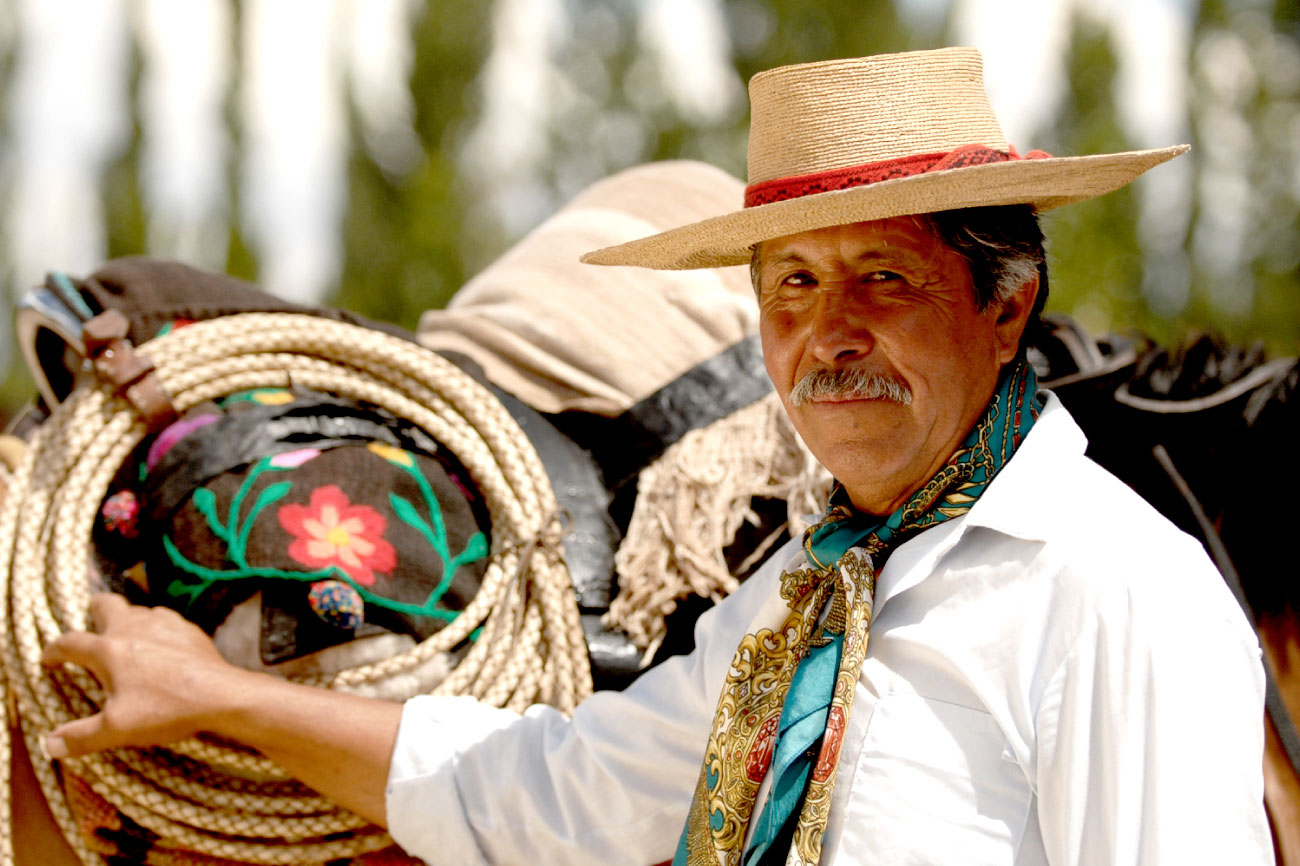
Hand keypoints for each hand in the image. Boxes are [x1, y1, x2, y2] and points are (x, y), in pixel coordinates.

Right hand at [41, 592, 254, 757]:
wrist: (220, 695)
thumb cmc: (166, 709)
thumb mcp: (116, 729)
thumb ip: (80, 737)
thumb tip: (50, 745)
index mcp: (109, 649)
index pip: (69, 642)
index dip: (54, 650)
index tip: (49, 659)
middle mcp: (135, 628)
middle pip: (106, 604)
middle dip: (93, 612)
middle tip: (90, 627)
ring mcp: (165, 624)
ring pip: (139, 610)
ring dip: (129, 621)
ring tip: (126, 640)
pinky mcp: (190, 629)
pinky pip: (167, 621)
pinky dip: (157, 630)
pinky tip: (161, 647)